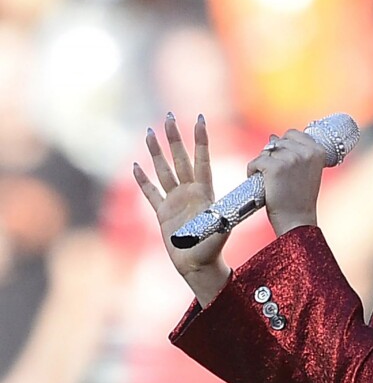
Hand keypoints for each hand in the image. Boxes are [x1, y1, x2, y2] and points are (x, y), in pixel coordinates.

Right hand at [133, 114, 230, 304]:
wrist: (198, 265)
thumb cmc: (212, 249)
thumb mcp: (221, 231)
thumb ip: (222, 219)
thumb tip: (226, 212)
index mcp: (205, 192)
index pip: (202, 160)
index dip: (201, 140)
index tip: (200, 119)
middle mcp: (189, 192)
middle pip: (180, 159)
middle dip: (174, 138)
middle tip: (169, 117)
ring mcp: (175, 201)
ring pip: (164, 170)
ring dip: (157, 152)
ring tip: (150, 132)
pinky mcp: (162, 213)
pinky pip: (151, 192)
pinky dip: (142, 180)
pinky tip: (136, 165)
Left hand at [248, 129, 326, 235]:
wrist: (297, 221)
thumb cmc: (300, 199)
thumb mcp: (307, 172)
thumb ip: (296, 153)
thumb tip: (272, 137)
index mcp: (317, 151)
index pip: (293, 133)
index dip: (284, 146)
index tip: (284, 163)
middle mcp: (305, 152)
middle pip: (278, 141)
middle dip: (273, 155)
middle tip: (276, 175)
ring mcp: (290, 158)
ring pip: (266, 151)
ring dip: (262, 163)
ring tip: (267, 179)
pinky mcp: (274, 167)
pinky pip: (256, 161)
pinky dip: (252, 171)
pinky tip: (259, 181)